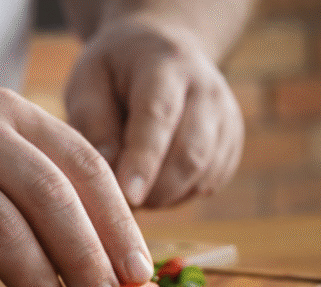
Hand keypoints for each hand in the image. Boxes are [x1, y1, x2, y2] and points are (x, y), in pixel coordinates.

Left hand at [65, 16, 243, 208]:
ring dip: (164, 195)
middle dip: (154, 190)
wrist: (163, 52)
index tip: (129, 195)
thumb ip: (92, 121)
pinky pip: (209, 183)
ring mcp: (226, 116)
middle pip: (190, 153)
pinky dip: (178, 195)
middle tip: (118, 201)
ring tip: (132, 185)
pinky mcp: (231, 141)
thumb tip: (106, 165)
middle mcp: (206, 89)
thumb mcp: (88, 82)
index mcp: (165, 66)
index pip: (158, 116)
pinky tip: (154, 180)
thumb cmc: (115, 72)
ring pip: (203, 174)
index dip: (144, 159)